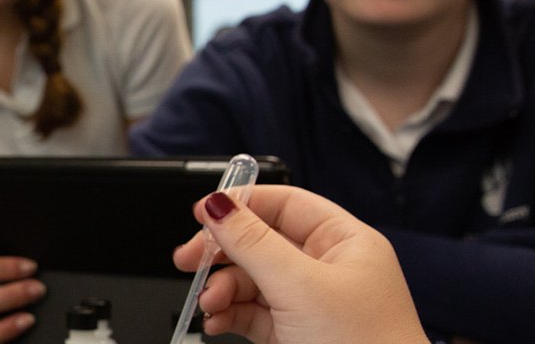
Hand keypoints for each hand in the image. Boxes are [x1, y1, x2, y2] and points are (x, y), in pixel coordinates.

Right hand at [171, 185, 425, 343]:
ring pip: (252, 281)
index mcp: (345, 242)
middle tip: (189, 259)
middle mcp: (328, 268)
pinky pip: (252, 313)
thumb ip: (254, 244)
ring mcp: (310, 303)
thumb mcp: (300, 286)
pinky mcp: (295, 333)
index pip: (286, 204)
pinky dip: (229, 315)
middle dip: (222, 253)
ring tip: (208, 303)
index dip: (243, 204)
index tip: (204, 212)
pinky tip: (216, 322)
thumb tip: (220, 206)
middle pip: (260, 243)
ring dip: (222, 290)